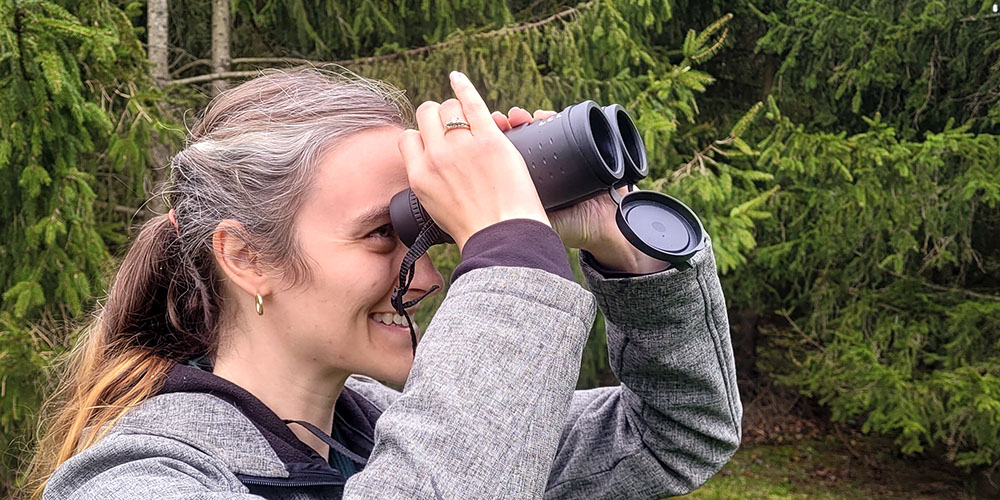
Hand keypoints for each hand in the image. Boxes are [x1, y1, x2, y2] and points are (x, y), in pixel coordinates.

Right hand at [397, 72, 549, 251]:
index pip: (408, 138)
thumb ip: (427, 181)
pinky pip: (472, 102)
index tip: (434, 143)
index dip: (422, 137)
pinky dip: (464, 86)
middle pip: (426, 116)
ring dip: (457, 111)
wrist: (503, 236)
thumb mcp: (435, 208)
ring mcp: (462, 146)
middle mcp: (436, 157)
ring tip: (467, 120)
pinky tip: (458, 78)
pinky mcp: (489, 140)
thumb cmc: (475, 227)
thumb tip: (425, 164)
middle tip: (453, 130)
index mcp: (419, 176)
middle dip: (438, 119)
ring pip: (449, 108)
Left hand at [492, 107, 669, 273]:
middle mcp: (545, 170)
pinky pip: (567, 128)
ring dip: (530, 121)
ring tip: (520, 115)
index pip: (507, 160)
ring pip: (542, 133)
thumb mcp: (544, 224)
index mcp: (530, 185)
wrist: (612, 227)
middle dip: (511, 128)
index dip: (496, 146)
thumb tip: (492, 210)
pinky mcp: (585, 150)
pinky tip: (544, 115)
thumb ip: (523, 216)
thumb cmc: (577, 229)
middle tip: (504, 118)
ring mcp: (564, 159)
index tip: (486, 134)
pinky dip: (554, 119)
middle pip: (523, 142)